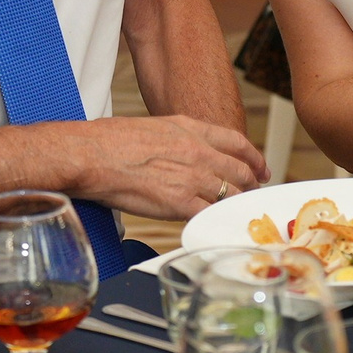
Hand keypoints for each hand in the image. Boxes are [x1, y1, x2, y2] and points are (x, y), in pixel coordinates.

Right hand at [78, 115, 266, 218]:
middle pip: (240, 171)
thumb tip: (183, 151)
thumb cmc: (111, 141)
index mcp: (191, 130)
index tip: (260, 168)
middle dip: (251, 184)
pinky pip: (209, 215)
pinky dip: (215, 221)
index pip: (237, 142)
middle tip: (254, 193)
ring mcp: (192, 178)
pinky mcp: (180, 203)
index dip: (254, 157)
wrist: (92, 155)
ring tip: (236, 212)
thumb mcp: (154, 127)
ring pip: (230, 195)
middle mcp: (198, 152)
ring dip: (236, 204)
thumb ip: (178, 139)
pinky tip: (216, 225)